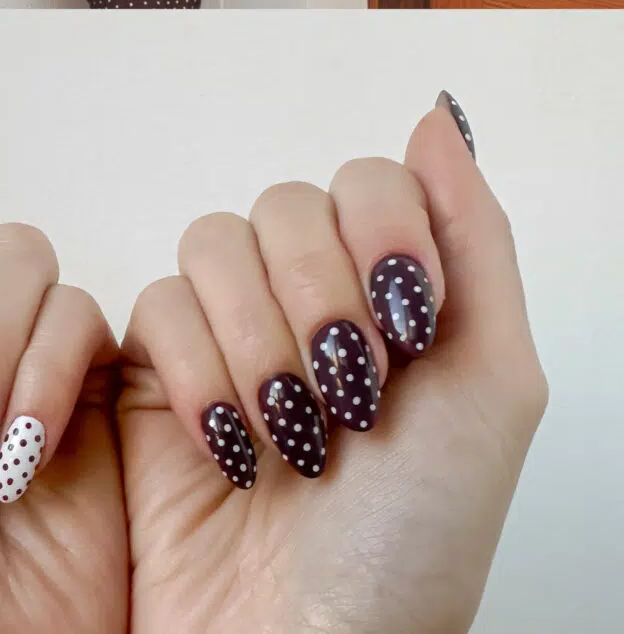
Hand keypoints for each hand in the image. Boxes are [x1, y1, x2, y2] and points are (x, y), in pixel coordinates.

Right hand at [119, 96, 547, 633]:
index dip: (382, 233)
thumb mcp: (492, 385)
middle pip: (286, 204)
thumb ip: (475, 237)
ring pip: (213, 241)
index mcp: (391, 290)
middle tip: (349, 391)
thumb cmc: (419, 536)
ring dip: (258, 340)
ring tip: (290, 430)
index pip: (368, 181)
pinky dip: (200, 374)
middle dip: (321, 298)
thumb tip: (438, 112)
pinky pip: (156, 306)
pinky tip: (234, 445)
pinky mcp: (159, 366)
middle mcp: (309, 295)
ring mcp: (230, 326)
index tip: (409, 318)